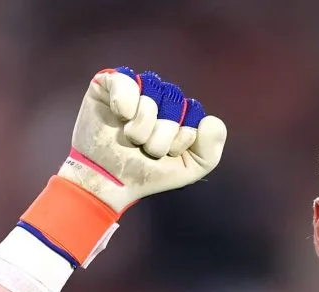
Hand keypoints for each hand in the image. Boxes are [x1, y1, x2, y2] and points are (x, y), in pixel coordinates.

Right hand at [58, 66, 227, 213]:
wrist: (112, 181)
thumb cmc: (151, 173)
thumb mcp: (191, 168)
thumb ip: (210, 149)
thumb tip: (210, 121)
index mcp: (182, 111)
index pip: (194, 112)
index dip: (181, 138)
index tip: (169, 154)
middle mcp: (160, 96)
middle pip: (174, 102)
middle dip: (161, 137)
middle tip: (146, 149)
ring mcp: (136, 88)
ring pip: (151, 95)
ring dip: (141, 127)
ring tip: (132, 140)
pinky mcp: (108, 84)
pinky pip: (125, 81)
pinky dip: (124, 104)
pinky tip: (120, 117)